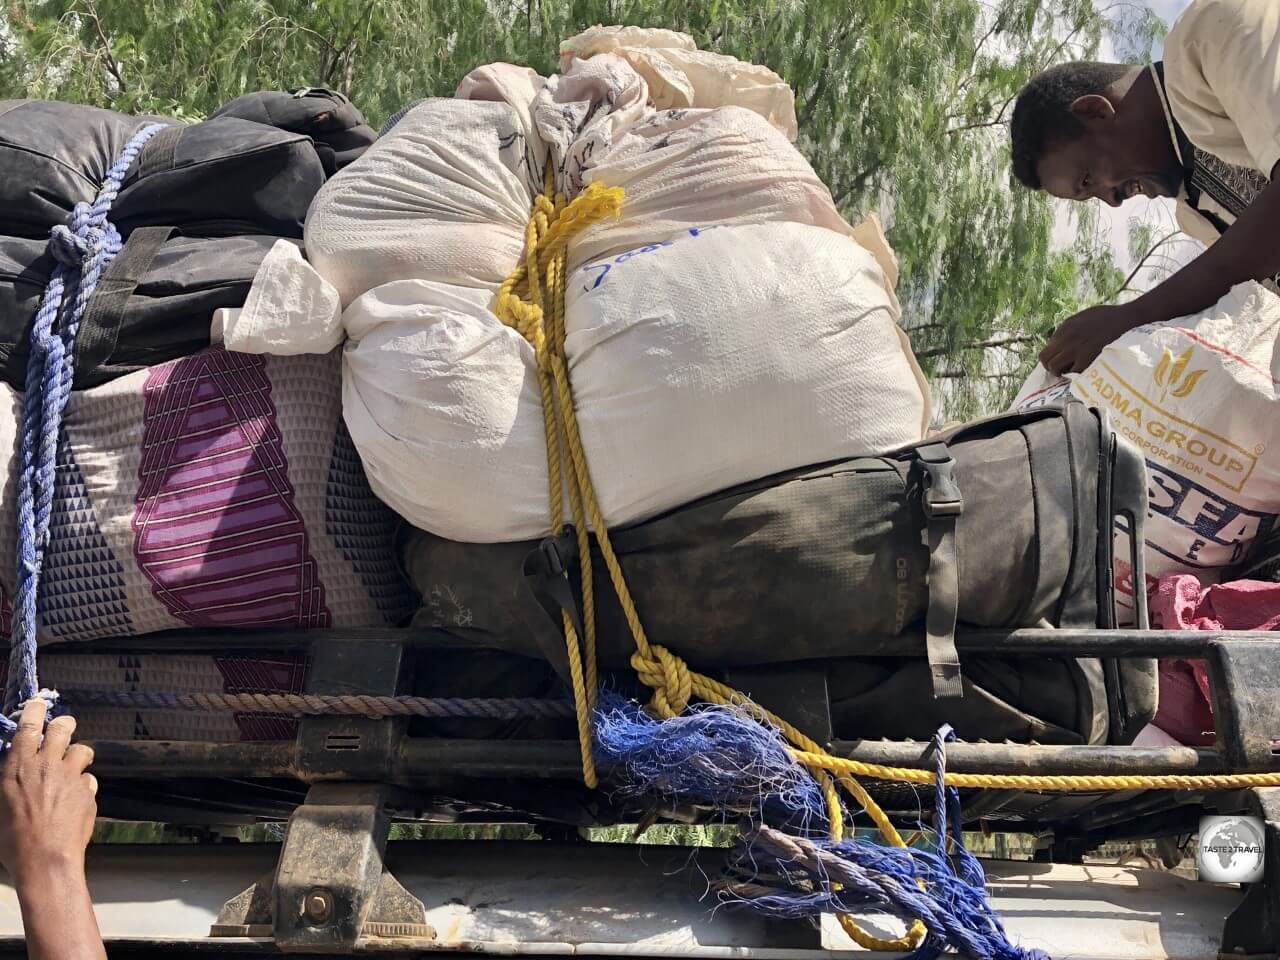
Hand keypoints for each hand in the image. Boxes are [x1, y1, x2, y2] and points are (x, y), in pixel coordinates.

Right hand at [0, 700, 96, 886]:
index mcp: (18, 767)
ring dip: (78, 755)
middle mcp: (46, 766)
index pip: (28, 726)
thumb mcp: (0, 806)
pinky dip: (84, 785)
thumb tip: (18, 770)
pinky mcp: (88, 792)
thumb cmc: (13, 841)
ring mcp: (70, 777)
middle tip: (64, 729)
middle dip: (64, 725)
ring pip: (82, 749)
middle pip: (63, 727)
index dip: (35, 710)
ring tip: (71, 768)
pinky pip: (89, 779)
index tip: (38, 704)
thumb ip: (12, 781)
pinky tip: (76, 799)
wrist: (45, 861)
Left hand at [1039, 303, 1150, 375]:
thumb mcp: (1083, 317)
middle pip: (1045, 359)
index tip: (1060, 360)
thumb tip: (1057, 343)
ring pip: (1054, 368)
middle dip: (1051, 366)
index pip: (1047, 348)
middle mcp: (1066, 338)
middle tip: (1062, 369)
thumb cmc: (1109, 317)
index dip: (1052, 356)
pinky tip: (1084, 372)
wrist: (1129, 319)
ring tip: (1072, 372)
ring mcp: (1075, 349)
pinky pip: (1072, 373)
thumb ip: (1068, 329)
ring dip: (1060, 372)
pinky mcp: (1087, 360)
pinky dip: (1075, 375)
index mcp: (1065, 327)